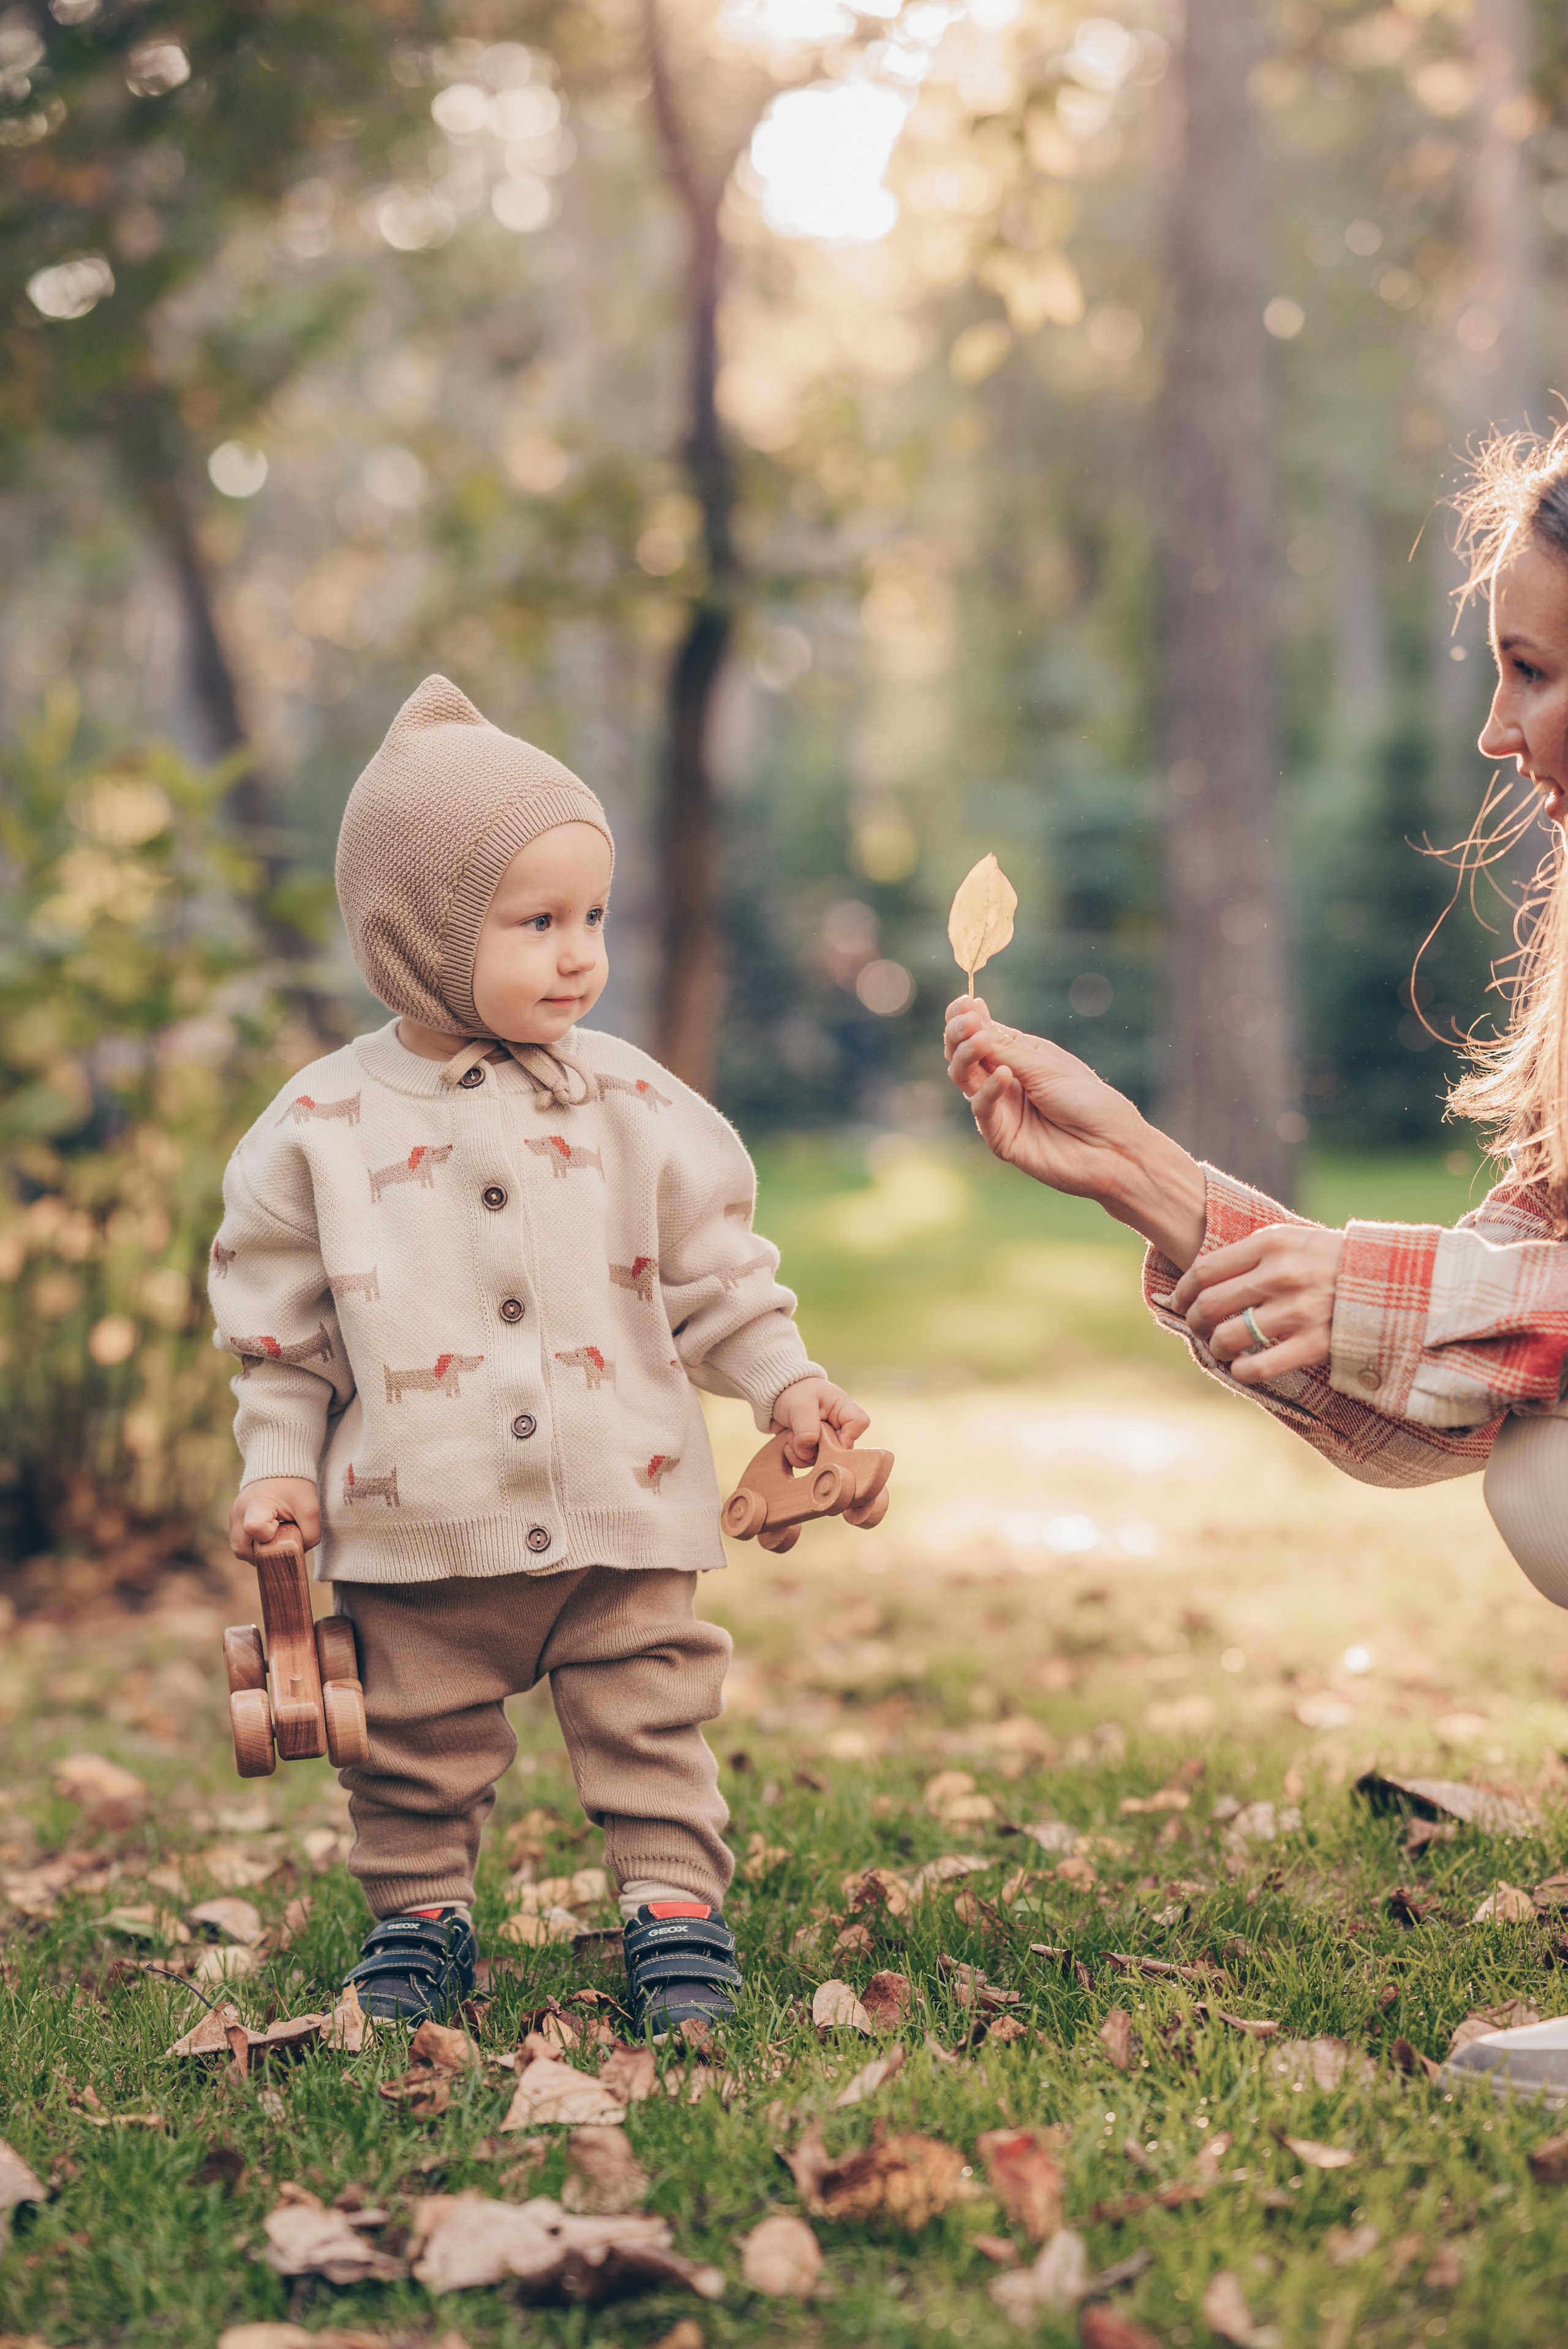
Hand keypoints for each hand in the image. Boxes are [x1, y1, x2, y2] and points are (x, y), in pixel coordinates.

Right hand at [229, 1476, 320, 1562]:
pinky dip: (255, 1543)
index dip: (269, 1535)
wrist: (280, 1467)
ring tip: (274, 1535)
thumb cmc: (294, 1487)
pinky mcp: (234, 1519)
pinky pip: (241, 1541)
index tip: (279, 1524)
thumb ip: (309, 1536)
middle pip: (241, 1549)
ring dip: (257, 1550)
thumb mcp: (310, 1509)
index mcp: (256, 1506)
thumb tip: (297, 1555)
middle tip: (278, 1541)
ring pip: (239, 1548)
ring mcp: (233, 1517)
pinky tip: (269, 1532)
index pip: (254, 1529)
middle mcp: (238, 1513)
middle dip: (262, 1554)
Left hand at [771, 1377, 870, 1467]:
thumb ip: (807, 1429)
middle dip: (817, 1449)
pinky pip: (809, 1462)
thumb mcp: (800, 1406)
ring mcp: (826, 1439)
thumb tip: (808, 1453)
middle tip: (798, 1437)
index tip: (827, 1440)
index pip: (860, 1423)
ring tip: (790, 1437)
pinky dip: (796, 1458)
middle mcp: (838, 1425)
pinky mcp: (813, 1448)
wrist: (775, 1396)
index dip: (848, 1436)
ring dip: (803, 1453)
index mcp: (842, 1407)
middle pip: (840, 1449)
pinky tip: (787, 1445)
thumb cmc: (792, 1391)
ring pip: (824, 1459)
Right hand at [943, 996, 1206, 1266]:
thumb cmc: (1089, 1102)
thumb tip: (970, 1016)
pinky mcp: (1000, 1138)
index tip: (964, 1002)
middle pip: (964, 1054)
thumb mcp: (1046, 1066)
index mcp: (1019, 1057)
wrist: (1114, 1148)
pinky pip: (982, 1110)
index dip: (966, 1017)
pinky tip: (1005, 1076)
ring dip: (966, 1056)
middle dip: (959, 1034)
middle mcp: (1003, 1081)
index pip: (981, 1033)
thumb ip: (1005, 1048)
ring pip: (964, 1078)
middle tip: (965, 1022)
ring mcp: (1000, 1109)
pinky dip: (988, 1091)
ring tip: (978, 1041)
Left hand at [1169, 1224, 1344, 1384]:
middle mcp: (1282, 1274)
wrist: (1390, 1279)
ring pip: (1228, 1337)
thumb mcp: (1291, 1239)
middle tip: (1196, 1326)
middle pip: (1210, 1304)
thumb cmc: (1329, 1259)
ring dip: (1214, 1347)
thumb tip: (1197, 1277)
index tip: (1179, 1301)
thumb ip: (1249, 1253)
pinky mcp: (1315, 1344)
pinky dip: (1240, 1371)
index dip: (1183, 1291)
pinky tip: (1241, 1367)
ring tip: (1219, 1346)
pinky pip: (1258, 1367)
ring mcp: (1298, 1310)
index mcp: (1272, 1243)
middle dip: (1193, 1320)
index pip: (1204, 1270)